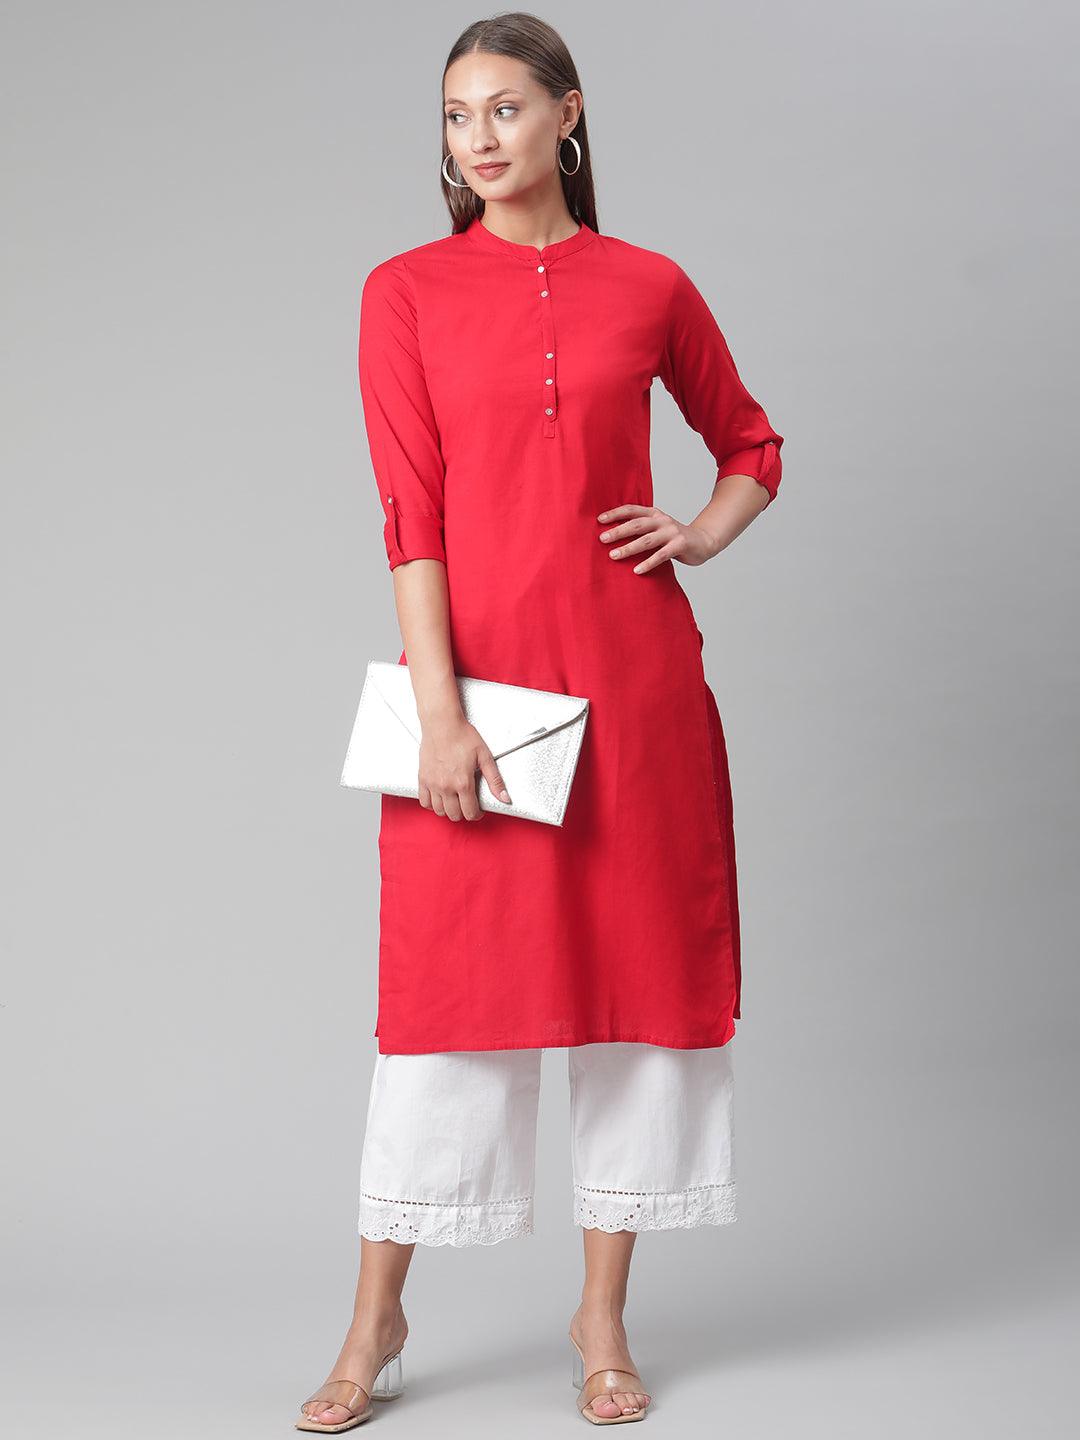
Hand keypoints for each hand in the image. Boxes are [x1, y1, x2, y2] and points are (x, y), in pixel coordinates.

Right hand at [418, 714, 510, 820]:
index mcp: (463, 783)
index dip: (477, 815)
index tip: (479, 810)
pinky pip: (424, 802)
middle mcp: (446, 786)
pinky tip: (439, 799)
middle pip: (454, 815)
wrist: (442, 724)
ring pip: (439, 811)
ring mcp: (432, 784)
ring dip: (448, 811)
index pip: (470, 812)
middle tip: (468, 805)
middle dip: (464, 813)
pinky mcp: (422, 778)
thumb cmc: (463, 736)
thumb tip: (504, 798)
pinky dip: (431, 805)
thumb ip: (495, 780)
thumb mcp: (485, 757)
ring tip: (455, 802)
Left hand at [596, 505, 717, 570]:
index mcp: (654, 513)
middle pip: (636, 524)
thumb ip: (641, 529)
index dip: (615, 513)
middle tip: (602, 539)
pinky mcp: (680, 545)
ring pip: (646, 540)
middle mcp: (662, 520)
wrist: (704, 541)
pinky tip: (637, 571)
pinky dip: (648, 563)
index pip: (632, 510)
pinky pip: (661, 555)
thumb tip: (613, 535)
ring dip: (629, 548)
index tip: (599, 520)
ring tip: (613, 556)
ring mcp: (672, 532)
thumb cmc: (674, 538)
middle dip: (618, 531)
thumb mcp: (657, 528)